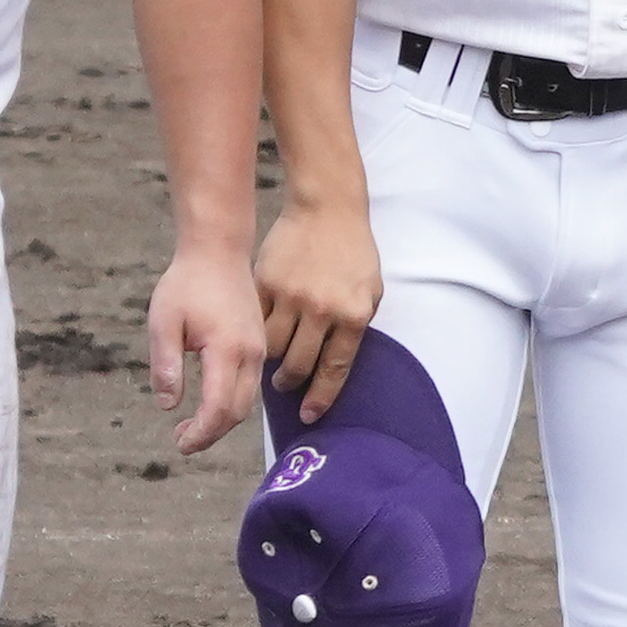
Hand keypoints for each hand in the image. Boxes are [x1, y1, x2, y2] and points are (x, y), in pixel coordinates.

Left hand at [145, 241, 266, 455]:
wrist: (218, 250)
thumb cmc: (187, 283)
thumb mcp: (164, 323)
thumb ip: (165, 366)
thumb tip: (168, 405)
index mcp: (227, 350)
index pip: (219, 408)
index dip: (201, 433)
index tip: (180, 445)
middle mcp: (251, 354)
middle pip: (238, 412)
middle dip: (211, 433)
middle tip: (181, 441)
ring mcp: (260, 350)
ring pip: (247, 401)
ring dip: (221, 420)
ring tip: (189, 425)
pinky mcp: (260, 345)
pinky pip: (250, 385)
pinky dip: (230, 403)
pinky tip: (207, 400)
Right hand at [255, 199, 381, 416]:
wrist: (327, 210)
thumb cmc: (354, 253)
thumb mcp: (370, 291)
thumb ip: (355, 325)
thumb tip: (336, 362)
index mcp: (354, 315)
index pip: (336, 368)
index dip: (321, 396)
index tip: (310, 416)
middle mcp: (323, 310)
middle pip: (299, 363)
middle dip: (291, 383)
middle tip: (285, 387)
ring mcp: (292, 296)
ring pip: (273, 346)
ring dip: (271, 361)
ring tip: (273, 363)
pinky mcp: (267, 283)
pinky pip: (256, 320)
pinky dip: (256, 334)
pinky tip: (257, 337)